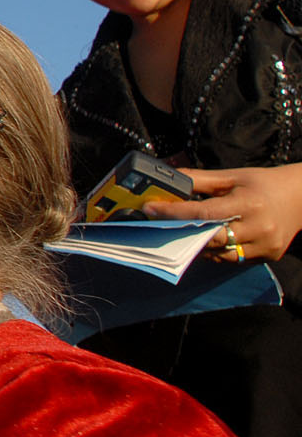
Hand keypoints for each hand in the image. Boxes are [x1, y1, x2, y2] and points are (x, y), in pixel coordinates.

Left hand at [142, 162, 301, 262]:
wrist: (301, 196)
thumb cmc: (263, 183)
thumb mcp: (233, 176)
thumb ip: (200, 180)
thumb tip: (170, 179)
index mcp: (249, 203)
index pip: (204, 212)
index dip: (174, 213)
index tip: (151, 209)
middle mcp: (260, 227)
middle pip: (212, 238)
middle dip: (183, 233)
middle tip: (160, 227)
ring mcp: (266, 245)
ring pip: (222, 254)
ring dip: (199, 246)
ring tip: (181, 235)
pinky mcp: (269, 256)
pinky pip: (236, 260)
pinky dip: (218, 253)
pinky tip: (206, 242)